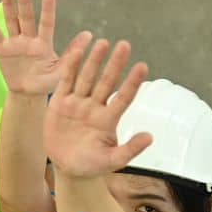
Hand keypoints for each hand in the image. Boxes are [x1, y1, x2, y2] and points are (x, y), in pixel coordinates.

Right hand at [0, 0, 63, 96]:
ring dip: (8, 4)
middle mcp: (29, 39)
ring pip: (11, 20)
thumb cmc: (47, 82)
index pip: (46, 23)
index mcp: (44, 43)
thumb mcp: (61, 71)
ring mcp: (15, 42)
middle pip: (26, 17)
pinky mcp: (2, 49)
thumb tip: (90, 34)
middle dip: (24, 2)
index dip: (47, 9)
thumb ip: (72, 53)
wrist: (28, 94)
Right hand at [43, 34, 151, 178]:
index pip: (124, 97)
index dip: (133, 82)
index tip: (143, 66)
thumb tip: (150, 137)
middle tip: (125, 45)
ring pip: (87, 78)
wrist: (67, 168)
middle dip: (115, 64)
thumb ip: (130, 149)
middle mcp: (95, 107)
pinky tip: (77, 51)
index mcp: (109, 119)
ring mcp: (78, 103)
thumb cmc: (92, 165)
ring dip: (94, 60)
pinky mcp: (60, 103)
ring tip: (102, 43)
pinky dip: (71, 67)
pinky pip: (66, 82)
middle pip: (107, 82)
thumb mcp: (112, 161)